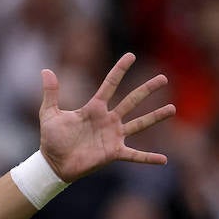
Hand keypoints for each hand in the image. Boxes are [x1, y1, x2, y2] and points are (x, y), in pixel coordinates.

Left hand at [39, 53, 174, 181]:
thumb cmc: (52, 138)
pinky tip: (164, 159)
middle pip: (131, 101)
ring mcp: (113, 136)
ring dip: (155, 117)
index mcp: (93, 108)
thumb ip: (51, 93)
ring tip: (172, 108)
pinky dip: (149, 158)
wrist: (54, 163)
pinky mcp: (114, 153)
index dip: (119, 70)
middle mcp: (108, 120)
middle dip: (146, 89)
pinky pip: (135, 155)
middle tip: (163, 78)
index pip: (109, 85)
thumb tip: (45, 70)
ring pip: (139, 124)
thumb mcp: (49, 113)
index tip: (131, 55)